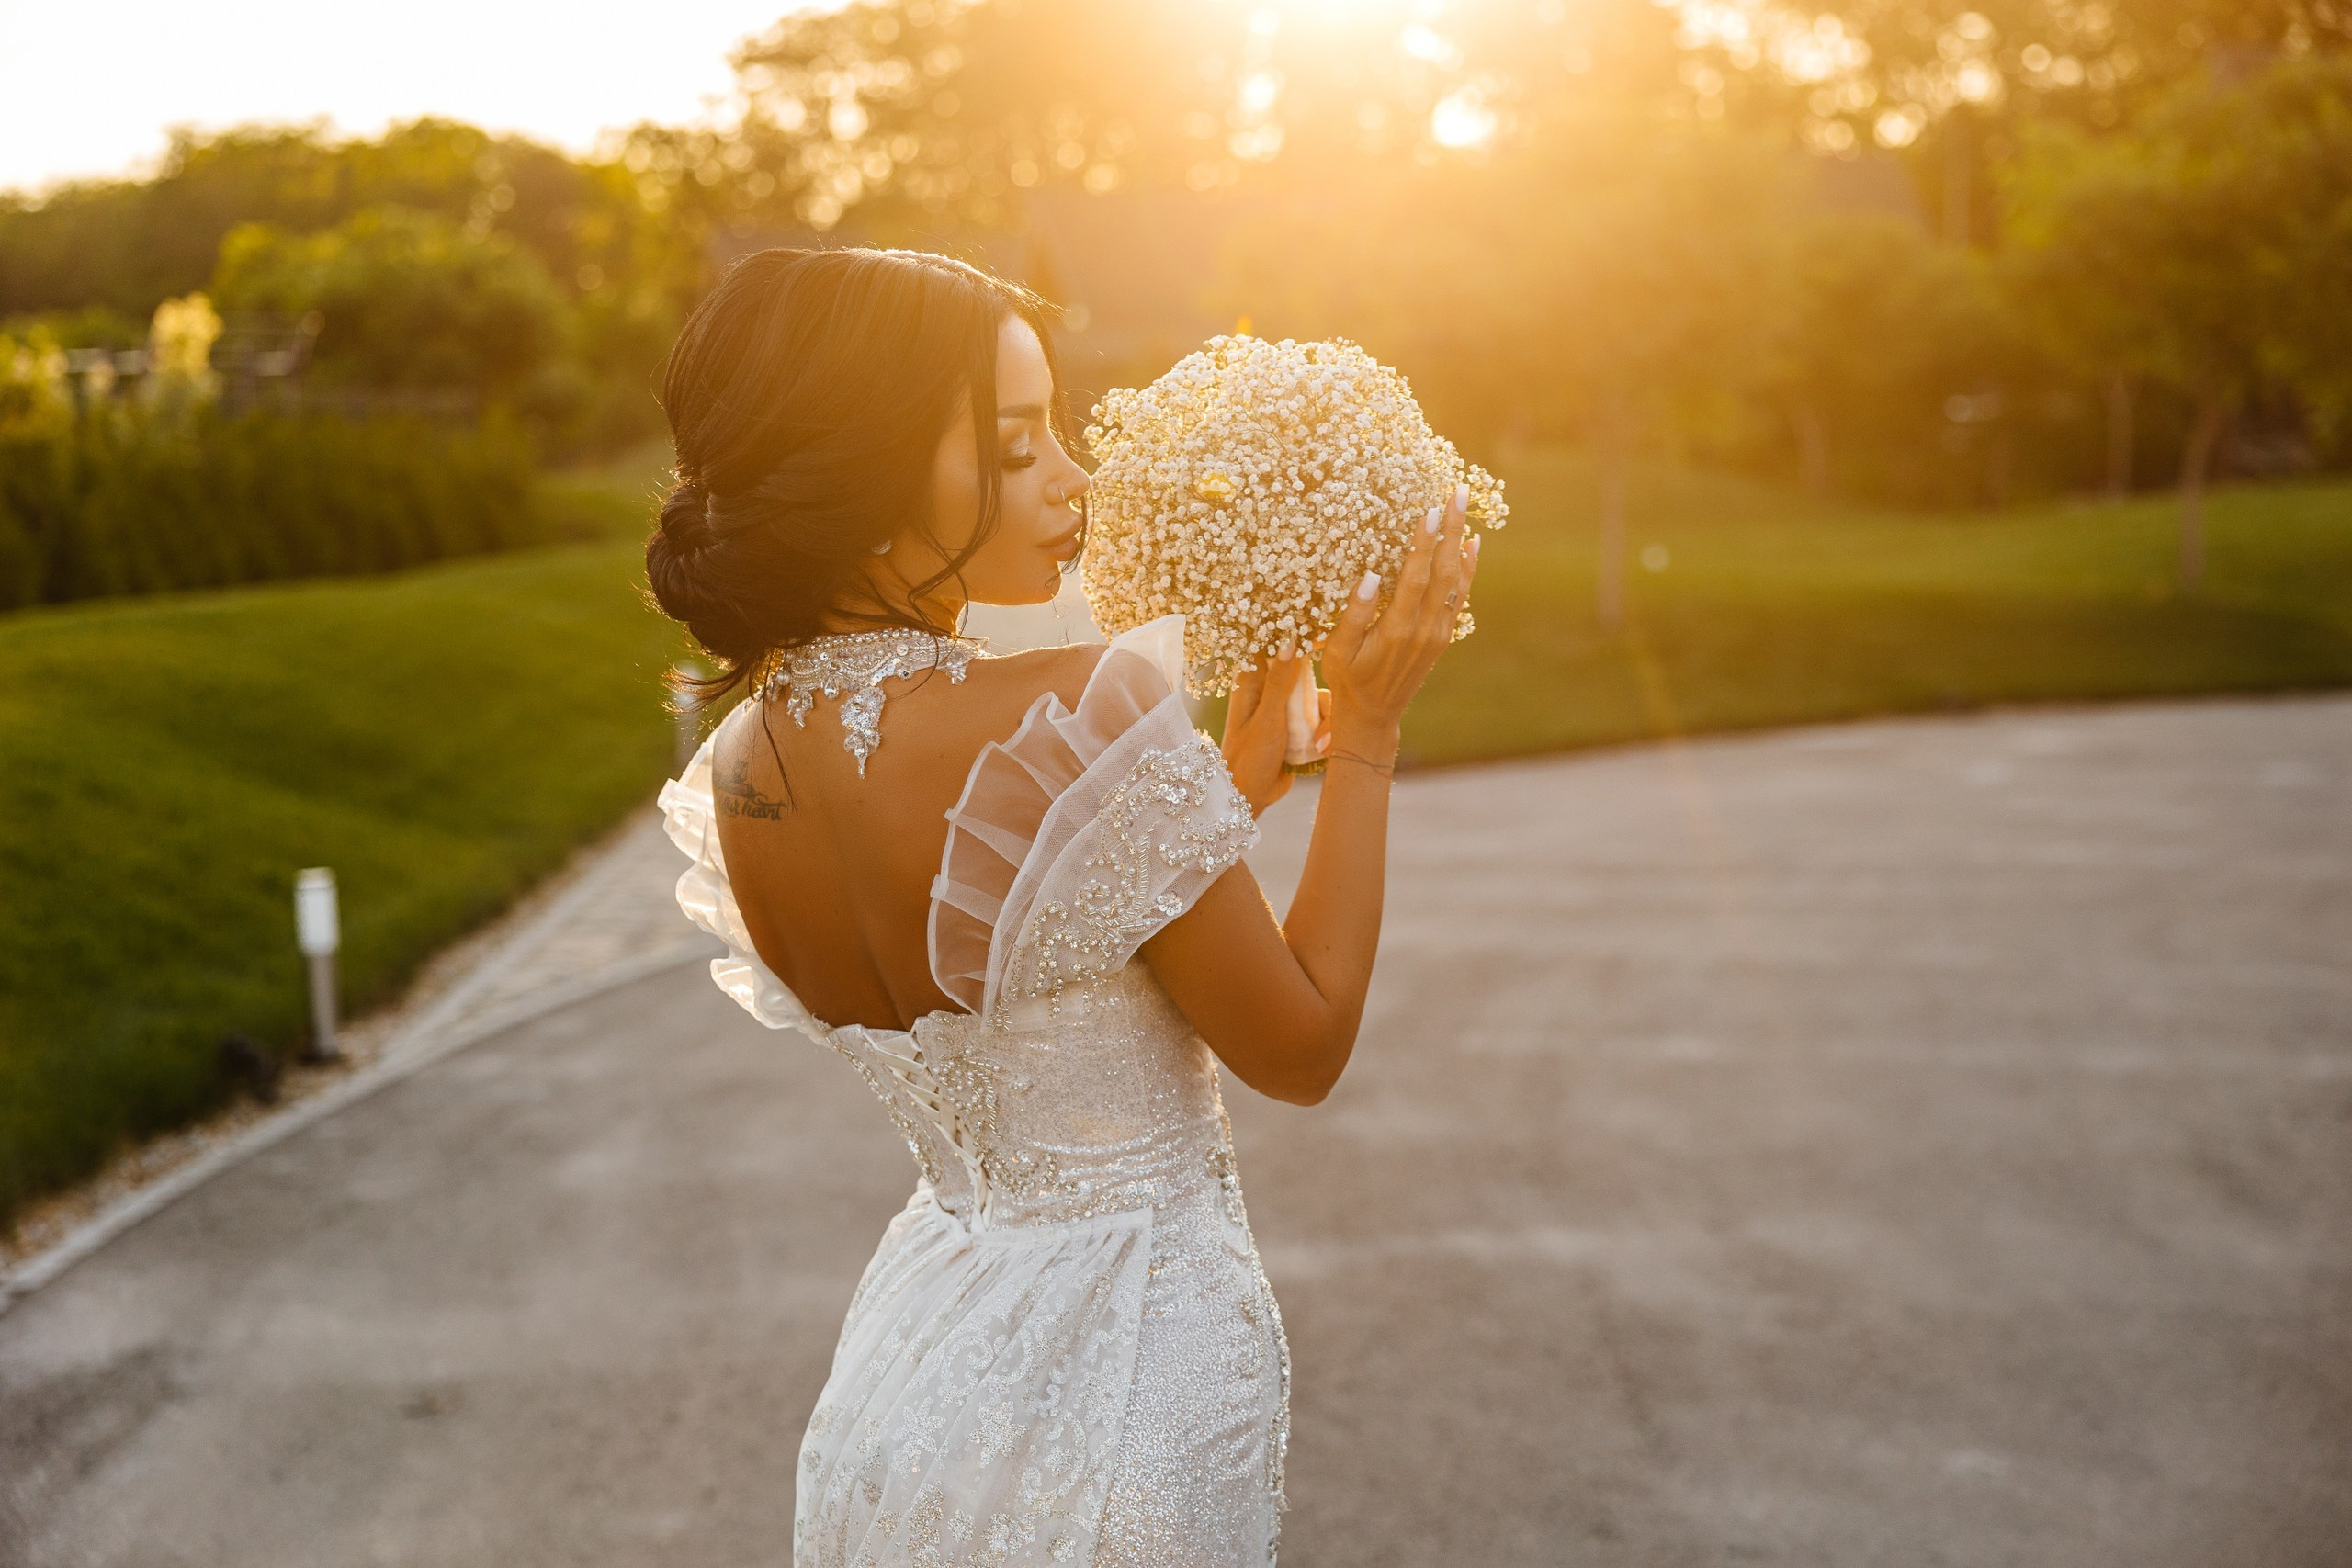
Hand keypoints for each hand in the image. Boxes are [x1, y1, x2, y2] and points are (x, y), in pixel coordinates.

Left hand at [1221, 640, 1324, 815]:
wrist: (1252, 796)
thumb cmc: (1249, 758)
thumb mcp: (1267, 719)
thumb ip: (1280, 680)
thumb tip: (1290, 640)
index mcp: (1253, 681)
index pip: (1273, 646)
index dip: (1295, 636)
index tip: (1319, 636)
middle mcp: (1270, 690)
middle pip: (1305, 669)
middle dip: (1318, 688)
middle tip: (1323, 708)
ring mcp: (1286, 708)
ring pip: (1317, 696)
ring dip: (1324, 718)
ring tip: (1320, 743)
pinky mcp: (1299, 725)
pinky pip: (1322, 716)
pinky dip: (1326, 730)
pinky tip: (1321, 749)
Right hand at [1319, 482, 1480, 764]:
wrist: (1375, 716)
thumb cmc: (1347, 679)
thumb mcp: (1337, 650)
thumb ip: (1353, 614)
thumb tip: (1370, 575)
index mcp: (1397, 630)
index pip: (1416, 576)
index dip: (1424, 542)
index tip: (1430, 509)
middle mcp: (1425, 630)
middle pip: (1444, 571)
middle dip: (1452, 529)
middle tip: (1457, 491)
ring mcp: (1438, 634)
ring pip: (1457, 581)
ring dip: (1461, 542)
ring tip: (1465, 508)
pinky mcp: (1443, 637)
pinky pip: (1460, 596)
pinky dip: (1467, 569)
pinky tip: (1470, 546)